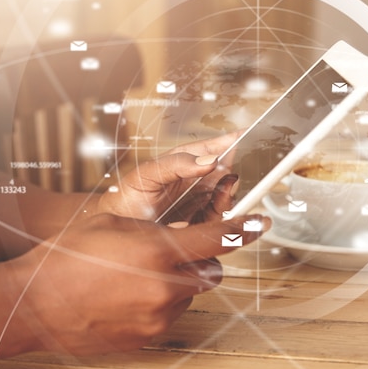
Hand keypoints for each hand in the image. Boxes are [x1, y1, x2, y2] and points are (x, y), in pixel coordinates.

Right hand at [12, 213, 268, 354]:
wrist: (33, 302)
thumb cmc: (66, 256)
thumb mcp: (113, 224)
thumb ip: (155, 229)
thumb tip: (179, 234)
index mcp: (158, 250)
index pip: (217, 238)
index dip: (243, 228)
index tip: (260, 223)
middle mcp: (165, 287)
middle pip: (211, 272)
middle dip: (201, 261)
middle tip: (175, 253)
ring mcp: (157, 317)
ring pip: (191, 295)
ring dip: (178, 284)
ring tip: (141, 276)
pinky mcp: (147, 337)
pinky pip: (170, 316)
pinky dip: (162, 304)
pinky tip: (131, 296)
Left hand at [97, 132, 240, 220]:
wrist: (118, 233)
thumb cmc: (126, 198)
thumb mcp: (147, 174)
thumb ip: (176, 164)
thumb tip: (207, 160)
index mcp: (184, 161)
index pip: (214, 146)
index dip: (233, 140)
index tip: (249, 135)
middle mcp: (196, 180)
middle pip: (228, 171)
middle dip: (237, 170)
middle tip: (234, 173)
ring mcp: (200, 200)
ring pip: (229, 195)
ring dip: (232, 194)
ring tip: (225, 192)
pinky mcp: (202, 222)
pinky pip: (222, 217)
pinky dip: (228, 214)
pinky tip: (224, 211)